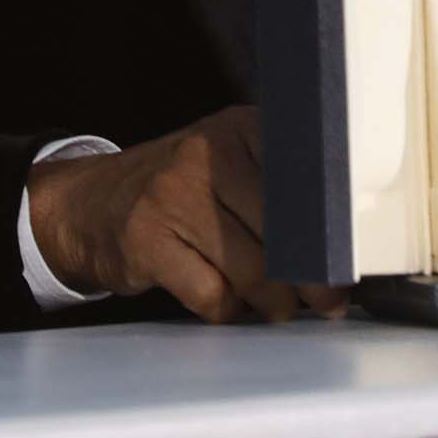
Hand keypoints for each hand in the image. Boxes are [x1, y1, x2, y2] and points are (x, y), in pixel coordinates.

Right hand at [24, 106, 351, 323]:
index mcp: (240, 128)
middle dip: (309, 279)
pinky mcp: (147, 241)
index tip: (346, 264)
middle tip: (322, 300)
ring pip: (252, 270)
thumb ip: (280, 190)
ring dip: (272, 302)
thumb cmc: (180, 192)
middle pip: (283, 233)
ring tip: (276, 305)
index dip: (331, 232)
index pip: (307, 183)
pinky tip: (225, 300)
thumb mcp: (229, 163)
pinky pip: (212, 295)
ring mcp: (173, 196)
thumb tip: (342, 251)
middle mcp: (207, 154)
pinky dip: (227, 310)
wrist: (90, 203)